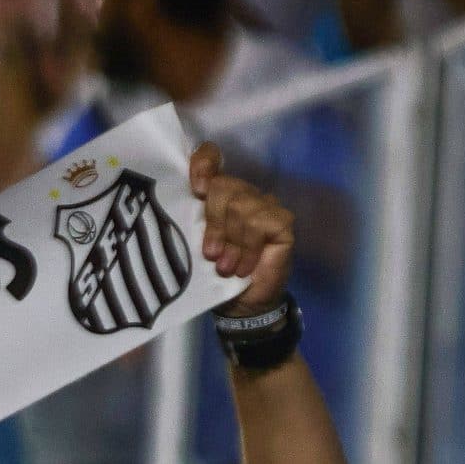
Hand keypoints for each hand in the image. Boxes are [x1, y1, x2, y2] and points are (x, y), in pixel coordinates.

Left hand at [189, 143, 293, 317]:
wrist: (241, 306)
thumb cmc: (214, 274)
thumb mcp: (194, 245)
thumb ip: (190, 219)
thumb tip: (182, 201)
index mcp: (217, 194)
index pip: (210, 157)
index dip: (203, 165)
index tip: (196, 190)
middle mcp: (242, 193)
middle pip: (223, 187)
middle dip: (214, 225)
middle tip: (211, 255)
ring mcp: (264, 205)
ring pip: (240, 206)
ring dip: (231, 244)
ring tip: (226, 267)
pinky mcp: (282, 221)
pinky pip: (260, 222)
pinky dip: (249, 248)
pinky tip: (245, 266)